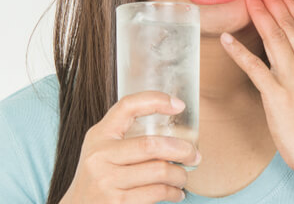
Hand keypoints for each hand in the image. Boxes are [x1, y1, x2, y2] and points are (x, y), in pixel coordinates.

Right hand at [60, 91, 200, 203]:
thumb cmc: (98, 176)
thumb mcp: (103, 149)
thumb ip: (128, 137)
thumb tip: (176, 134)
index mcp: (99, 135)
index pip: (127, 106)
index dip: (155, 100)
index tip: (179, 105)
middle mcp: (100, 156)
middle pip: (152, 145)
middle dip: (182, 149)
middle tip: (194, 155)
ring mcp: (107, 181)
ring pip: (160, 171)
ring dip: (181, 175)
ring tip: (184, 177)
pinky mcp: (117, 203)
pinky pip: (157, 193)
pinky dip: (173, 192)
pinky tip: (176, 193)